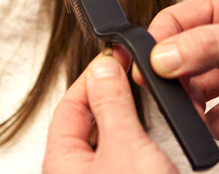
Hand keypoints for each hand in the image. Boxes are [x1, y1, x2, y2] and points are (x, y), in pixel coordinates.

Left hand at [43, 51, 177, 173]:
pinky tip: (155, 133)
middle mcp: (78, 172)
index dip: (92, 77)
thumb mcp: (124, 147)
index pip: (69, 105)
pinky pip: (127, 153)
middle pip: (87, 119)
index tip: (114, 57)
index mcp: (62, 162)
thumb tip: (103, 69)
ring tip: (144, 97)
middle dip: (109, 93)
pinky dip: (140, 137)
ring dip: (127, 116)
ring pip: (110, 137)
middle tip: (129, 72)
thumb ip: (112, 105)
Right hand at [145, 0, 218, 141]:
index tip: (144, 71)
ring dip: (199, 110)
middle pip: (181, 60)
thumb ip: (210, 46)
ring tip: (212, 119)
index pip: (175, 22)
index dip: (156, 46)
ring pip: (197, 92)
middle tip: (177, 103)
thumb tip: (161, 57)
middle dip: (177, 84)